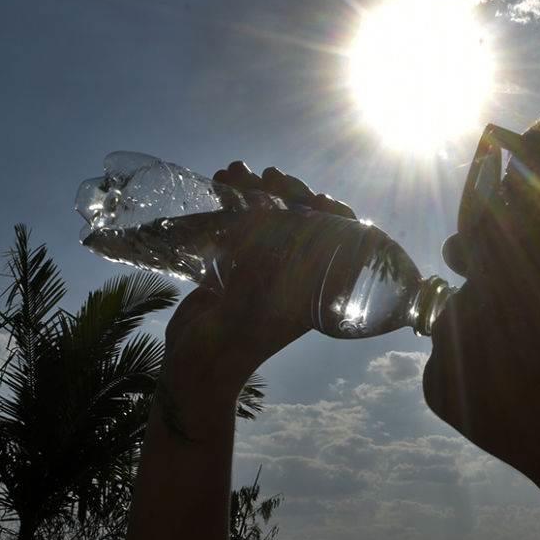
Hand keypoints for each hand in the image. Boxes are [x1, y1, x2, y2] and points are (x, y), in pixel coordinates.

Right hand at [159, 163, 357, 404]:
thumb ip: (271, 261)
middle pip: (304, 222)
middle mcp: (296, 276)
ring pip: (270, 218)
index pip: (340, 242)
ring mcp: (264, 269)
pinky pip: (240, 227)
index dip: (334, 215)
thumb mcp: (261, 300)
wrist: (198, 367)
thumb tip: (274, 212)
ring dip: (254, 191)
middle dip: (287, 193)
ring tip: (234, 171)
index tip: (317, 198)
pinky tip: (219, 182)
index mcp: (317, 289)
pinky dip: (230, 204)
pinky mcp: (235, 266)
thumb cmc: (239, 340)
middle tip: (271, 175)